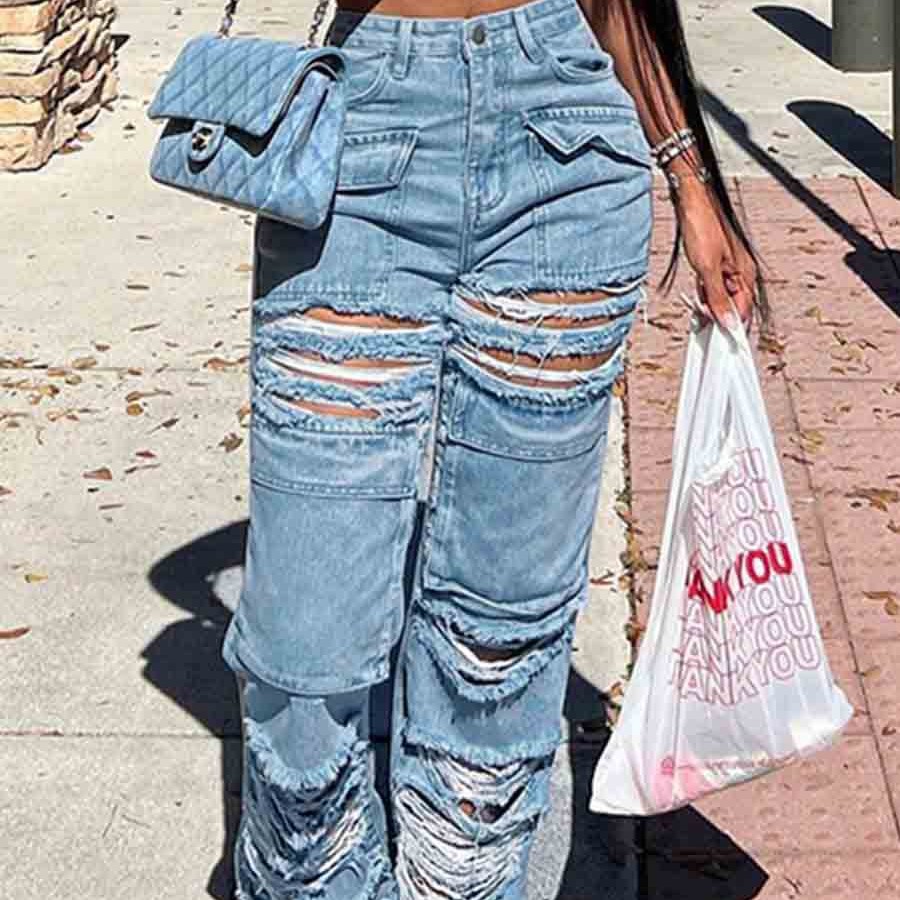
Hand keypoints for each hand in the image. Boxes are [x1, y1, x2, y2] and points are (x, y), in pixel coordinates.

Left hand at [674, 176, 757, 332]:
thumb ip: (716, 298)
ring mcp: (728, 268)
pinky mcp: (715, 263)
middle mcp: (740, 272)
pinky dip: (703, 293)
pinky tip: (695, 293)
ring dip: (708, 304)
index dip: (729, 324)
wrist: (690, 201)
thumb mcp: (706, 269)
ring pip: (720, 297)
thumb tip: (728, 323)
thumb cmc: (701, 227)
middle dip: (716, 314)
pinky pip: (712, 287)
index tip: (716, 336)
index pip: (743, 310)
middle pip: (732, 305)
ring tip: (696, 304)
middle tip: (700, 317)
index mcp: (745, 273)